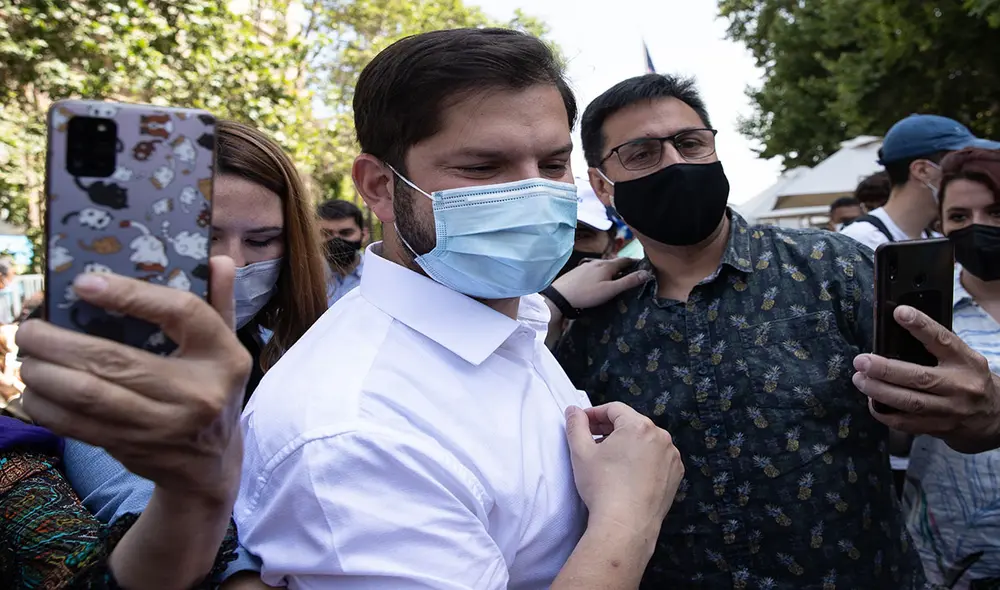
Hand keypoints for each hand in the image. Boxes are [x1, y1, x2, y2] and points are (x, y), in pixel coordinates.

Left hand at [17, 256, 252, 503]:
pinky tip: (33, 390)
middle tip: (29, 328)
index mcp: (223, 355)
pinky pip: (80, 426)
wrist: (210, 465)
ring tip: (26, 358)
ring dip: (45, 375)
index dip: (131, 295)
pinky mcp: (136, 449)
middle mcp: (198, 392)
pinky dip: (47, 407)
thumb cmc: (212, 387)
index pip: (181, 313)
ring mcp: (165, 426)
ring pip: (90, 396)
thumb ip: (220, 301)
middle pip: (117, 360)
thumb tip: (218, 258)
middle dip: (59, 343)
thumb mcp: (226, 344)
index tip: (83, 284)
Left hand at [551, 258, 651, 310]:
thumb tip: (646, 273)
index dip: (636, 262)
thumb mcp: (610, 290)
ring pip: (603, 265)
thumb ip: (628, 282)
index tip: (644, 265)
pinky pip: (594, 269)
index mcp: (607, 265)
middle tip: (632, 273)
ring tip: (617, 278)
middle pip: (614, 262)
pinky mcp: (578, 271)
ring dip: (612, 270)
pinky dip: (601, 273)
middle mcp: (597, 262)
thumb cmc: (587, 294)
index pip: (626, 260)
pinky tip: (599, 281)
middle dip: (624, 266)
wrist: (560, 296)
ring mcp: (586, 265)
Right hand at [565, 402, 683, 531]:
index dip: (594, 414)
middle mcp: (661, 436)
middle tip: (591, 441)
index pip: (614, 409)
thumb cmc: (602, 487)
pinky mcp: (676, 474)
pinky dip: (643, 459)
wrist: (625, 525)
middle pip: (631, 423)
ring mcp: (671, 456)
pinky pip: (657, 458)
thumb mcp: (581, 452)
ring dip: (627, 444)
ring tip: (609, 459)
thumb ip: (576, 425)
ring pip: (645, 441)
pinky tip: (627, 473)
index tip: (582, 424)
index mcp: (639, 425)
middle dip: (610, 429)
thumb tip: (573, 410)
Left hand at [853, 305, 999, 453]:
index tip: (900, 312)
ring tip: (860, 380)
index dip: (921, 325)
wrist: (997, 417)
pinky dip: (885, 413)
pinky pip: (907, 423)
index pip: (943, 340)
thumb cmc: (971, 381)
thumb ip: (937, 350)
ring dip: (879, 391)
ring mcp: (950, 410)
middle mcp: (960, 386)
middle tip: (862, 361)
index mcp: (967, 362)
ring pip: (909, 402)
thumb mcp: (964, 360)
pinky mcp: (940, 428)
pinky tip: (872, 402)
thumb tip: (894, 335)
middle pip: (918, 377)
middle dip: (884, 369)